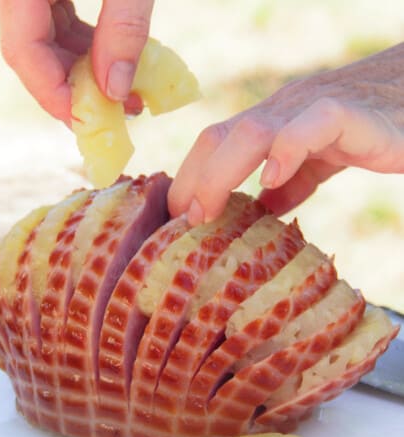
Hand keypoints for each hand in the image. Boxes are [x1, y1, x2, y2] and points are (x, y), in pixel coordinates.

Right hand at [0, 0, 153, 123]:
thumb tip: (116, 90)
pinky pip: (56, 25)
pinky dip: (86, 48)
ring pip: (44, 45)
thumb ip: (124, 26)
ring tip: (127, 92)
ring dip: (85, 73)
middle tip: (121, 112)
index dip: (56, 96)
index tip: (93, 123)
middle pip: (33, 56)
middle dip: (77, 91)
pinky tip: (114, 61)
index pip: (23, 52)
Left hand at [168, 44, 403, 224]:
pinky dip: (286, 152)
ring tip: (208, 212)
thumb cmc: (365, 132)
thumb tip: (261, 210)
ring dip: (221, 174)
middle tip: (185, 221)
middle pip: (220, 136)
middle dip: (194, 179)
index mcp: (270, 122)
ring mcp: (310, 108)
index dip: (190, 177)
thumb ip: (291, 184)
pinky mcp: (347, 114)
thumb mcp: (318, 163)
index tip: (179, 216)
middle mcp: (281, 110)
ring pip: (253, 132)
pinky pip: (310, 126)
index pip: (214, 143)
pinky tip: (271, 181)